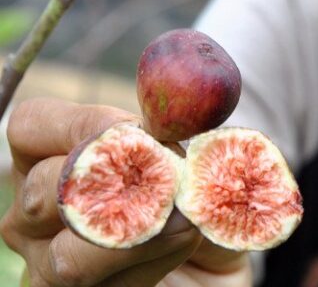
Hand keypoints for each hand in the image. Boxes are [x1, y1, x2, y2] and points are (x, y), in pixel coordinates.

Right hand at [0, 98, 251, 286]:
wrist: (213, 259)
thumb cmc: (189, 200)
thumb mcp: (185, 161)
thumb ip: (169, 142)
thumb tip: (161, 135)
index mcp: (48, 159)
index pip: (32, 126)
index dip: (83, 124)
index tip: (139, 133)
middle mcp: (34, 214)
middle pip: (43, 190)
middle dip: (114, 183)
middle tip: (169, 181)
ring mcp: (46, 265)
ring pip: (68, 257)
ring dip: (139, 234)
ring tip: (184, 220)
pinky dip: (151, 264)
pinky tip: (181, 245)